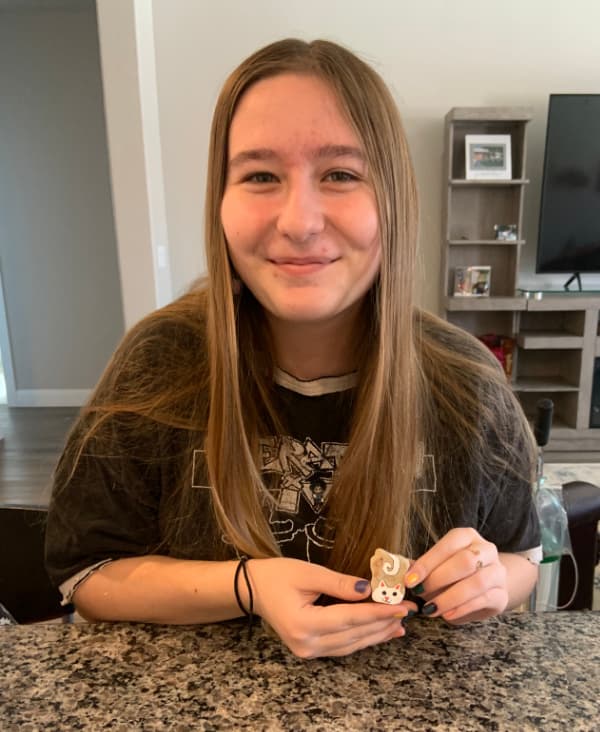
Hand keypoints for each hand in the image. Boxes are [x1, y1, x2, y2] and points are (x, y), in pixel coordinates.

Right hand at [247, 557, 416, 657]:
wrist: (253, 589)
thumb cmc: (277, 576)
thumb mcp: (308, 573)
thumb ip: (339, 583)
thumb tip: (369, 589)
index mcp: (303, 623)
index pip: (350, 619)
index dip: (378, 613)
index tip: (402, 606)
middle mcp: (306, 643)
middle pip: (353, 635)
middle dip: (383, 623)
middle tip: (409, 611)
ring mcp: (307, 651)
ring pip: (351, 644)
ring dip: (377, 634)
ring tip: (400, 624)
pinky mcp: (310, 649)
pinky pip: (342, 646)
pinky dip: (363, 638)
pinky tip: (379, 632)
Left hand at [404, 528, 507, 623]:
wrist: (486, 587)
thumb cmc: (454, 574)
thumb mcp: (438, 566)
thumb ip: (424, 569)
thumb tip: (405, 575)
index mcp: (467, 536)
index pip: (449, 545)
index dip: (428, 562)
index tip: (410, 580)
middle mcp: (486, 550)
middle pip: (465, 561)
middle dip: (439, 578)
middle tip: (420, 592)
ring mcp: (498, 572)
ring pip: (477, 582)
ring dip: (450, 597)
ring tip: (431, 609)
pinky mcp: (502, 595)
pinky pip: (484, 600)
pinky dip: (462, 609)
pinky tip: (447, 615)